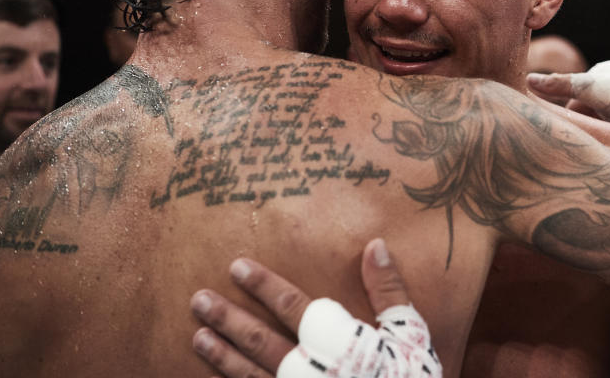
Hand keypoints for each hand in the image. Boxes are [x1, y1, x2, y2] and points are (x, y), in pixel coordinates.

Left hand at [191, 238, 439, 376]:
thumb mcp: (411, 334)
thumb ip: (389, 291)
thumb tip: (374, 244)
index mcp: (342, 346)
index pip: (295, 309)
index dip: (265, 287)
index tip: (237, 267)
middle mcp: (315, 374)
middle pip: (263, 343)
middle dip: (230, 320)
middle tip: (199, 299)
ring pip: (253, 377)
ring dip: (224, 356)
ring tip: (198, 336)